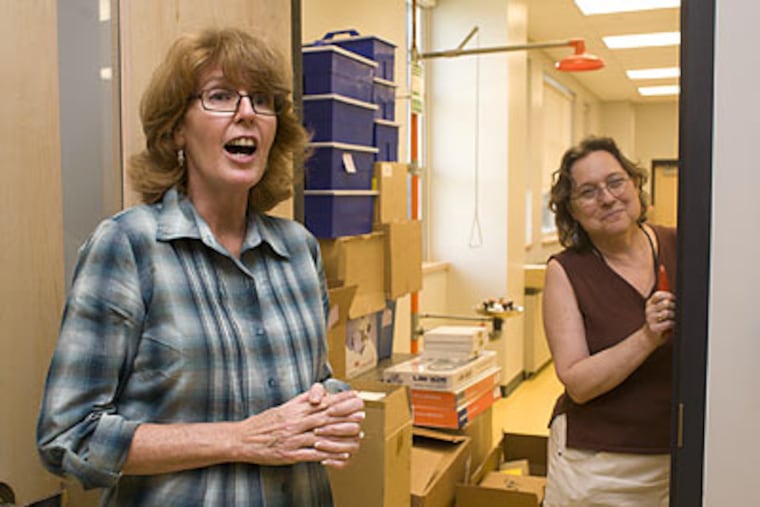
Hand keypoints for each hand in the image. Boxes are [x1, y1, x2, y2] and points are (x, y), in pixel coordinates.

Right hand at [234, 383, 364, 466]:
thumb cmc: (263, 423)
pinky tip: (340, 454)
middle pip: (325, 417)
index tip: (354, 397)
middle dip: (345, 415)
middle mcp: (295, 422)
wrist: (242, 439)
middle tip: (361, 414)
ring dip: (341, 435)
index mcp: (293, 410)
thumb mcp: (282, 408)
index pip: (321, 403)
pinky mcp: (290, 454)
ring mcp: (293, 439)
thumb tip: (317, 393)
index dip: (340, 400)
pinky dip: (328, 454)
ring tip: (357, 433)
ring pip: (322, 436)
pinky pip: (313, 454)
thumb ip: (300, 401)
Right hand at [645, 290, 676, 342]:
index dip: (668, 296)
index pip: (658, 295)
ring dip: (673, 315)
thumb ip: (666, 302)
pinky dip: (672, 324)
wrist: (651, 336)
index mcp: (650, 303)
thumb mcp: (660, 309)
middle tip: (675, 310)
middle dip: (673, 306)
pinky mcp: (654, 328)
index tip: (673, 299)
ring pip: (667, 313)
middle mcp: (649, 310)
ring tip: (673, 318)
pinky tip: (671, 325)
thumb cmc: (659, 321)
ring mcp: (650, 319)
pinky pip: (668, 323)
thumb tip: (678, 297)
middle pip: (665, 303)